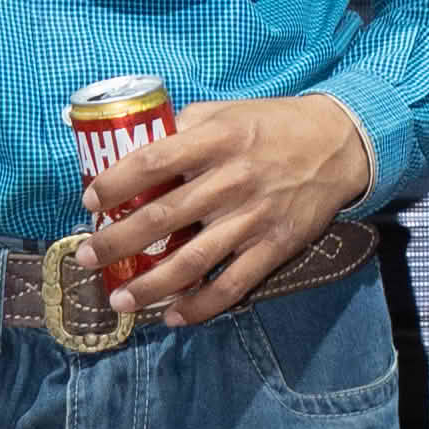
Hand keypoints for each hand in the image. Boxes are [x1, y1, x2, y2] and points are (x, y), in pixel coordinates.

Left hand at [82, 93, 368, 320]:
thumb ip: (185, 128)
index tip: (91, 202)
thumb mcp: (228, 112)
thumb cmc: (274, 125)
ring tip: (120, 301)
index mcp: (217, 139)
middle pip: (164, 216)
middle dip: (118, 242)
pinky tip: (172, 315)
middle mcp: (233, 179)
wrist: (340, 144)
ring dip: (150, 285)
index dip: (116, 183)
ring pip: (193, 260)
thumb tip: (135, 150)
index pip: (154, 161)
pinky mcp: (275, 247)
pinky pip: (232, 285)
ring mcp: (255, 217)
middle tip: (88, 257)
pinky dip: (200, 305)